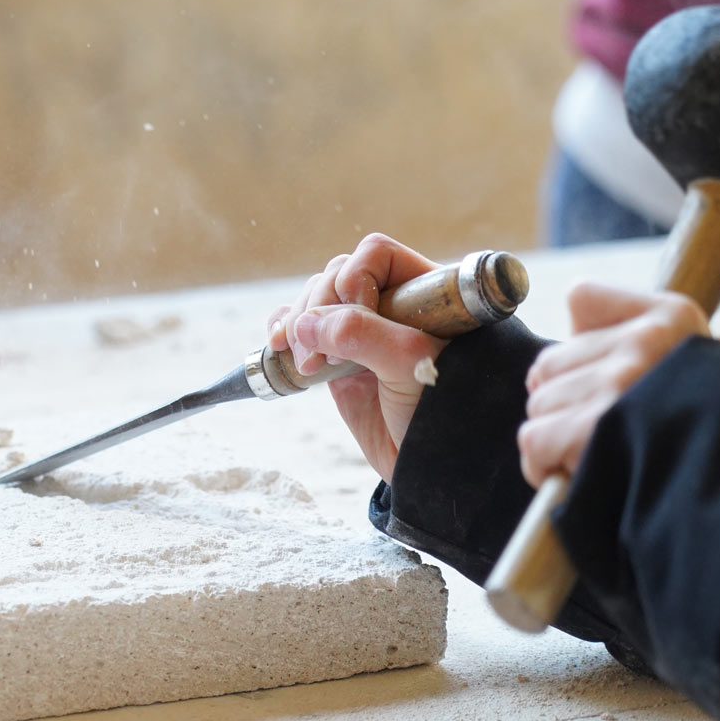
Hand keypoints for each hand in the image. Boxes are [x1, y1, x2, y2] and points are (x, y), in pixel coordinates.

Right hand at [266, 234, 447, 481]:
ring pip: (316, 300)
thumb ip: (360, 333)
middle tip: (320, 355)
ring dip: (298, 321)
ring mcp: (364, 332)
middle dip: (320, 307)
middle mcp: (392, 306)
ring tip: (305, 361)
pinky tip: (277, 344)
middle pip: (339, 274)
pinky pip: (301, 328)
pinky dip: (283, 330)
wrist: (435, 465)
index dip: (358, 278)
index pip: (376, 255)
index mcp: (424, 293)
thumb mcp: (409, 362)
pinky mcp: (338, 359)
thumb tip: (303, 323)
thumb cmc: (442, 409)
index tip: (359, 314)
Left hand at [518, 282, 706, 485]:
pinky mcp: (592, 428)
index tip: (608, 383)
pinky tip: (577, 472)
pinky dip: (544, 465)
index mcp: (671, 316)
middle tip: (606, 430)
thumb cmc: (692, 433)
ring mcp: (621, 383)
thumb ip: (621, 335)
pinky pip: (533, 439)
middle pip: (548, 363)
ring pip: (539, 404)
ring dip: (557, 437)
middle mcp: (646, 342)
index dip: (581, 349)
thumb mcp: (680, 363)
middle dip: (565, 402)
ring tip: (601, 452)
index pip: (581, 297)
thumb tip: (552, 348)